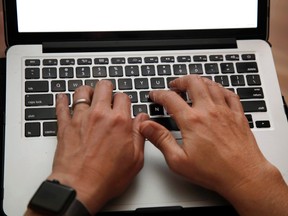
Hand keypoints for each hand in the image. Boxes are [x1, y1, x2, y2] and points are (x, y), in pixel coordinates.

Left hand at [48, 80, 147, 213]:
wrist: (79, 188)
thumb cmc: (106, 177)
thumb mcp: (135, 159)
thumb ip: (140, 135)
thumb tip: (143, 119)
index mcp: (119, 121)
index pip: (123, 96)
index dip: (124, 99)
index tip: (123, 104)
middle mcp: (100, 115)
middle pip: (103, 87)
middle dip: (107, 88)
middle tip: (107, 93)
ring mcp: (80, 118)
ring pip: (82, 91)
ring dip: (87, 91)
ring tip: (88, 95)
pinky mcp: (64, 126)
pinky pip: (61, 106)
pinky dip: (62, 100)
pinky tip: (63, 98)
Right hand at [140, 75, 285, 213]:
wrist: (244, 176)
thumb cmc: (213, 171)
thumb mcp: (178, 160)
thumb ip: (160, 139)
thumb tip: (146, 126)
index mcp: (192, 121)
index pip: (170, 98)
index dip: (159, 94)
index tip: (155, 95)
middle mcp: (208, 111)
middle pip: (193, 83)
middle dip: (180, 81)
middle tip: (174, 85)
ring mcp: (225, 111)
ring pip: (211, 84)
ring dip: (199, 81)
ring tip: (192, 85)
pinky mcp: (238, 115)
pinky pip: (229, 93)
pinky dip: (220, 88)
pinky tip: (216, 91)